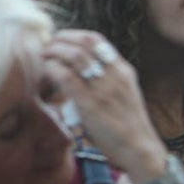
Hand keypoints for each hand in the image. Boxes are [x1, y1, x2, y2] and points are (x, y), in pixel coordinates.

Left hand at [42, 30, 165, 178]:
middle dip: (60, 39)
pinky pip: (66, 77)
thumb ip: (106, 78)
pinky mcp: (91, 104)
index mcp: (123, 70)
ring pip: (74, 56)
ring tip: (43, 55)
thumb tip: (79, 68)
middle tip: (46, 45)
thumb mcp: (123, 93)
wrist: (139, 149)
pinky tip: (47, 72)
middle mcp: (114, 75)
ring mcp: (103, 88)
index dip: (73, 34)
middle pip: (83, 43)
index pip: (96, 40)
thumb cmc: (127, 124)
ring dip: (54, 51)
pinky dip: (52, 69)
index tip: (59, 38)